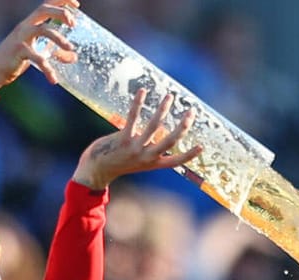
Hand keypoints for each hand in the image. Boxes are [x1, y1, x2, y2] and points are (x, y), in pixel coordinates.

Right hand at [0, 0, 77, 92]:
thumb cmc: (15, 60)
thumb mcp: (37, 53)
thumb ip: (55, 52)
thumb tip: (74, 56)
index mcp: (29, 23)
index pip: (46, 5)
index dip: (62, 1)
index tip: (76, 5)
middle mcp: (25, 26)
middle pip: (43, 9)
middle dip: (61, 12)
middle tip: (74, 23)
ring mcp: (20, 37)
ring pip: (43, 29)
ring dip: (59, 38)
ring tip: (71, 49)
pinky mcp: (18, 51)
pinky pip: (36, 57)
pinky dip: (47, 69)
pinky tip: (53, 80)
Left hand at [73, 88, 203, 189]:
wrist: (96, 170)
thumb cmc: (119, 162)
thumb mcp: (138, 159)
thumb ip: (150, 147)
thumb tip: (162, 129)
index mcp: (153, 164)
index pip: (176, 161)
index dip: (189, 155)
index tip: (202, 146)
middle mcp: (146, 157)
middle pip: (170, 141)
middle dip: (183, 126)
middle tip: (191, 112)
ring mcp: (135, 148)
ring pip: (154, 127)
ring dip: (163, 110)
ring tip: (170, 96)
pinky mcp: (122, 139)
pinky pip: (133, 118)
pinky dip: (138, 103)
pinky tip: (143, 91)